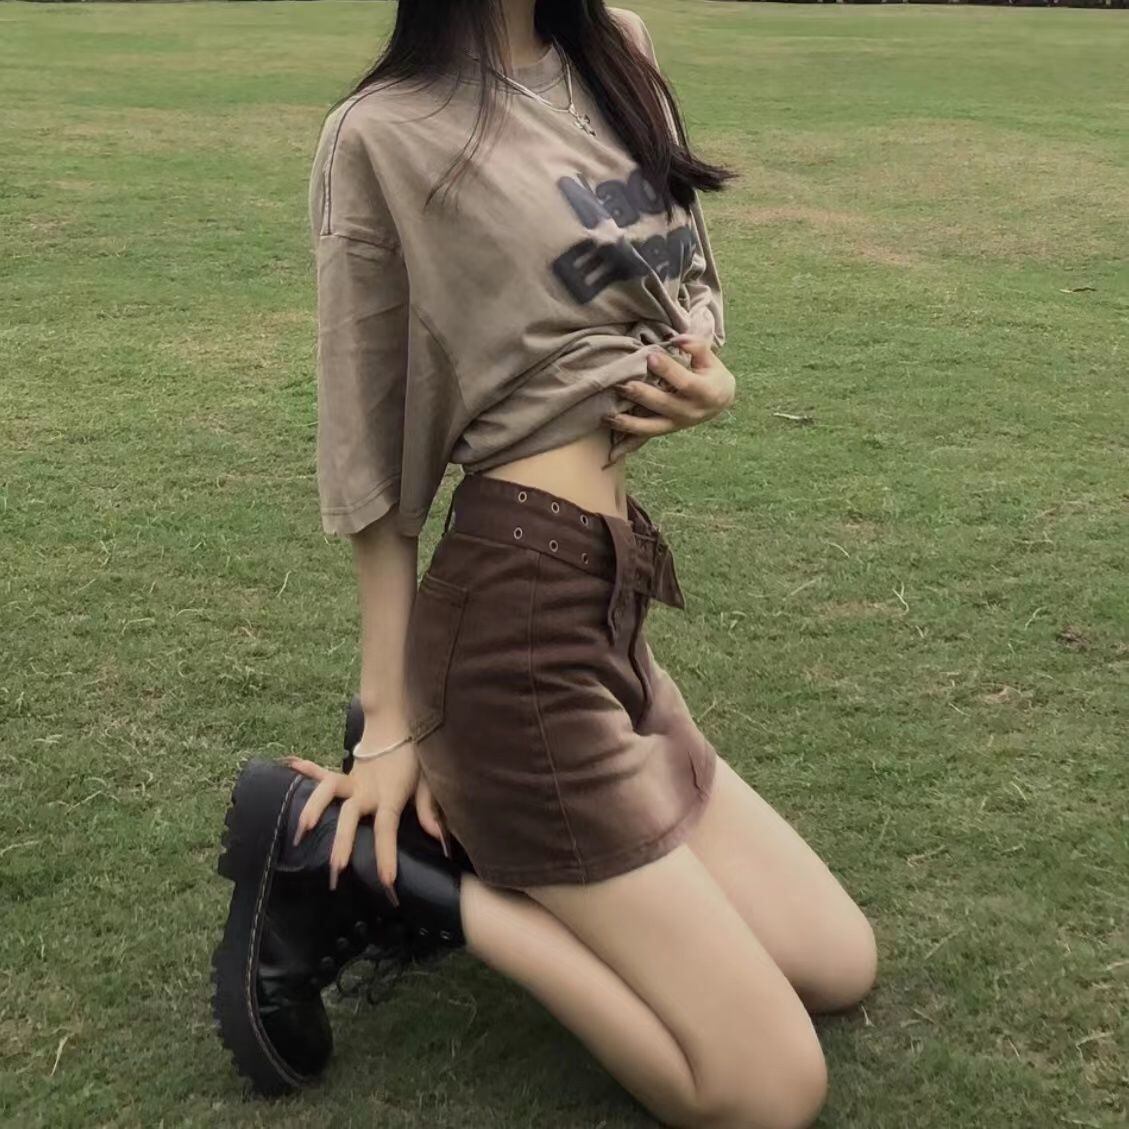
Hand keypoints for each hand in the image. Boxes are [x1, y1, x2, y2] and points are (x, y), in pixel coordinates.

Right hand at [281, 737, 449, 899]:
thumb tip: (440, 839)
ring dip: (313, 808)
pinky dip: (306, 770)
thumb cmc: (416, 756)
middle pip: (350, 815)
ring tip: (300, 831)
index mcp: (389, 795)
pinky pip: (322, 773)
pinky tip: (289, 766)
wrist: (402, 722)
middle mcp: (366, 790)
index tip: (386, 882)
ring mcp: (353, 781)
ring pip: (328, 791)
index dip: (386, 854)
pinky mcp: (345, 775)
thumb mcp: (427, 781)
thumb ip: (429, 810)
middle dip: (342, 842)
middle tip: (336, 869)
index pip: (386, 828)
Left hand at [602, 333, 735, 464]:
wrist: (719, 401)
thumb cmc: (711, 374)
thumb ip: (697, 347)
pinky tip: (611, 452)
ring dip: (629, 424)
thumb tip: (678, 338)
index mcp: (705, 393)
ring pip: (652, 427)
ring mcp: (676, 424)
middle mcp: (690, 412)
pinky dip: (628, 446)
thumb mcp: (711, 359)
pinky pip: (646, 439)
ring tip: (608, 416)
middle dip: (642, 396)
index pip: (685, 382)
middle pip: (664, 405)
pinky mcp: (666, 430)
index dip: (668, 370)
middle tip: (623, 385)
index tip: (650, 356)